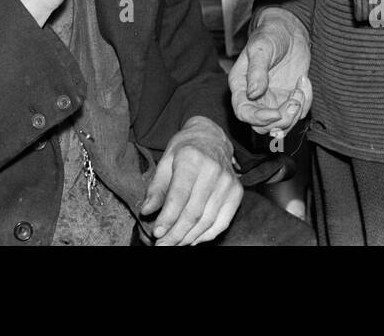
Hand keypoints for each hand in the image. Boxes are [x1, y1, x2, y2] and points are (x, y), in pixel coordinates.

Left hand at [140, 117, 241, 245]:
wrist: (211, 137)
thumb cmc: (185, 149)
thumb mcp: (165, 161)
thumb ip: (156, 187)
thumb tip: (146, 211)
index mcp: (192, 158)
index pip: (179, 196)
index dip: (167, 218)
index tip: (157, 233)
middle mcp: (213, 170)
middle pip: (193, 212)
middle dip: (176, 234)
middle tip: (162, 245)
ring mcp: (228, 182)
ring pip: (207, 221)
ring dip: (189, 237)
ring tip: (174, 244)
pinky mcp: (237, 192)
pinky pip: (222, 222)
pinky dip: (206, 235)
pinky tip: (192, 239)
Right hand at [229, 8, 311, 133]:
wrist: (289, 30)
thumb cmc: (270, 35)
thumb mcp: (261, 48)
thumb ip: (257, 70)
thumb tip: (252, 93)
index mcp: (241, 85)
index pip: (243, 112)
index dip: (258, 118)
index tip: (275, 113)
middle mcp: (255, 98)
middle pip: (263, 126)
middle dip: (282, 119)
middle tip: (295, 101)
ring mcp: (273, 100)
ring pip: (282, 125)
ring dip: (295, 112)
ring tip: (300, 88)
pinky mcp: (289, 99)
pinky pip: (299, 113)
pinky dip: (305, 101)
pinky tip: (303, 81)